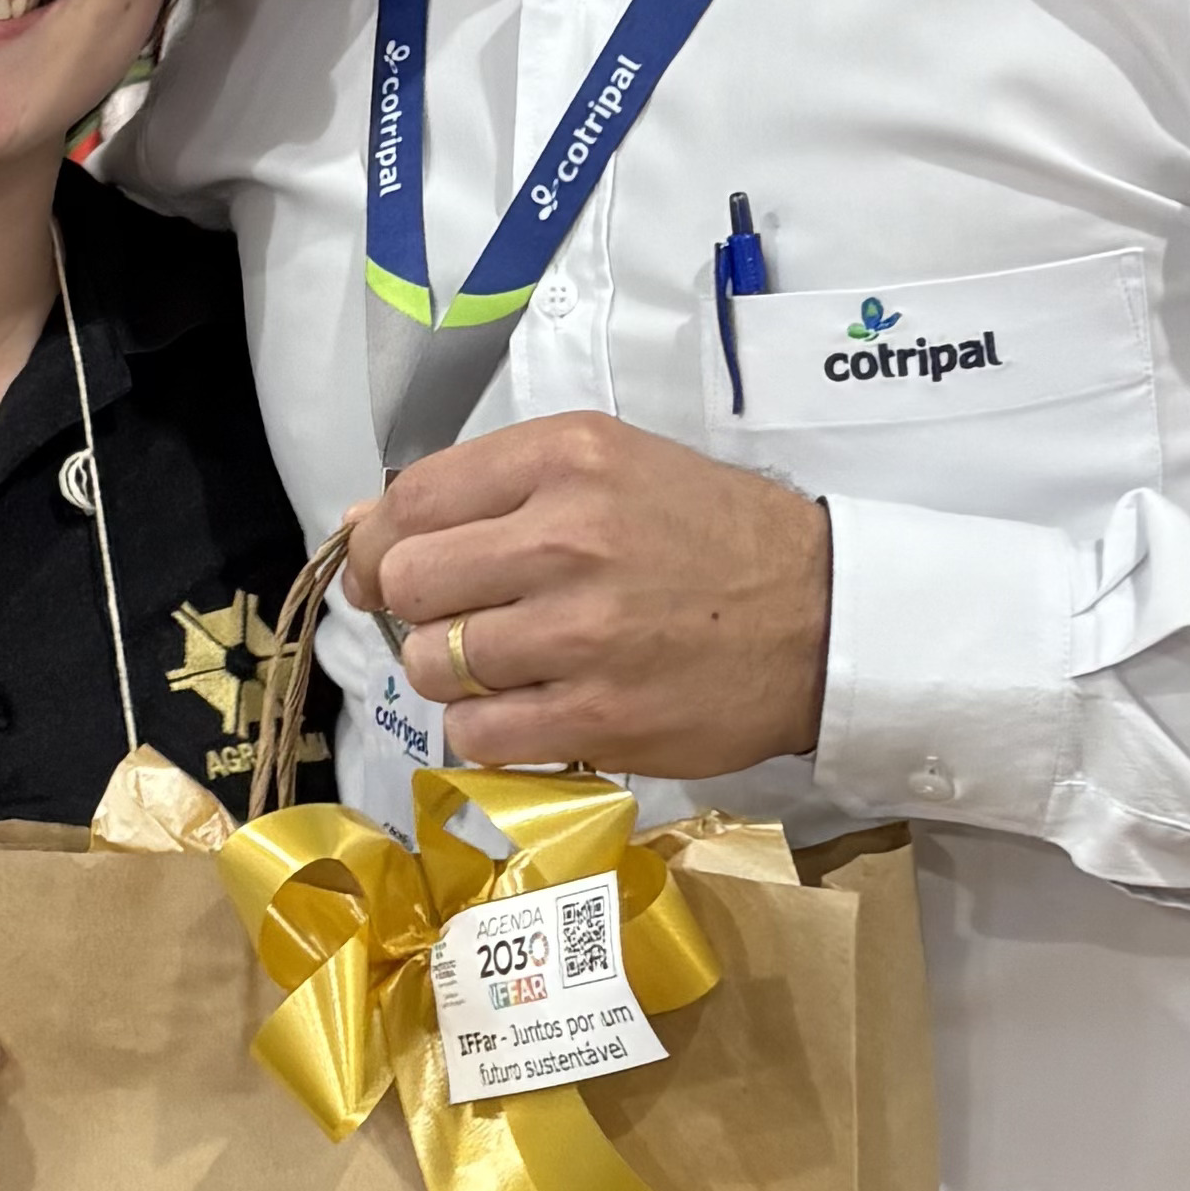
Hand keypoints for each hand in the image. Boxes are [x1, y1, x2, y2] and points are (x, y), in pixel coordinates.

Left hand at [346, 413, 832, 776]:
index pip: (414, 498)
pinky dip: (487, 728)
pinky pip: (477, 733)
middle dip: (415, 608)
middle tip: (457, 618)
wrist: (823, 617)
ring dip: (452, 674)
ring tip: (509, 666)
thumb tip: (366, 524)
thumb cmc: (713, 538)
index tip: (391, 567)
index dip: (381, 540)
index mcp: (568, 458)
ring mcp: (581, 632)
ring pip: (432, 663)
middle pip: (409, 581)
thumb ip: (495, 489)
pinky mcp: (598, 716)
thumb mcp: (614, 469)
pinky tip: (530, 708)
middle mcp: (567, 535)